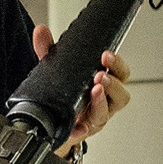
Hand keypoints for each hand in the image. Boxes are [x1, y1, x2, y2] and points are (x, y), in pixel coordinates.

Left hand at [33, 24, 131, 150]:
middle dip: (112, 84)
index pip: (121, 73)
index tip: (105, 55)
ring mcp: (95, 118)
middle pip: (121, 95)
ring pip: (106, 113)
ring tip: (93, 92)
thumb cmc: (63, 94)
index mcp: (105, 84)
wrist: (52, 121)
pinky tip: (76, 126)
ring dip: (101, 102)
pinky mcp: (82, 132)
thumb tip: (41, 31)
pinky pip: (84, 132)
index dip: (116, 63)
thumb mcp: (56, 69)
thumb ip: (49, 50)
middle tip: (99, 75)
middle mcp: (105, 102)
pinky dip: (80, 129)